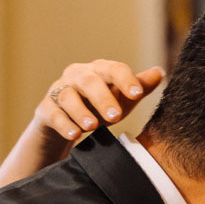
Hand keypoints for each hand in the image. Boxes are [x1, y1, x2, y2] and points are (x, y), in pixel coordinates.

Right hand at [33, 60, 164, 146]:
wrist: (65, 124)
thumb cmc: (97, 107)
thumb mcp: (121, 100)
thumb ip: (138, 87)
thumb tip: (159, 72)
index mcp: (98, 70)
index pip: (113, 68)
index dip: (125, 79)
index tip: (137, 93)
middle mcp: (77, 75)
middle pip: (88, 80)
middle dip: (102, 97)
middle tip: (115, 117)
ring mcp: (59, 91)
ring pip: (67, 96)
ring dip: (80, 111)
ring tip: (91, 127)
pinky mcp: (45, 109)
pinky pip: (52, 113)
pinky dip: (63, 123)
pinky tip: (74, 134)